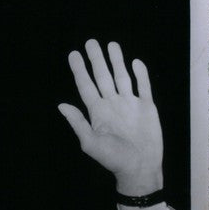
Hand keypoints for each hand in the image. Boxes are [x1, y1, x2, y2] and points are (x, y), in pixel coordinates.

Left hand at [58, 40, 163, 195]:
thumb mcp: (90, 142)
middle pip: (103, 76)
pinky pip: (143, 87)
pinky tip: (135, 62)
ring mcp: (130, 104)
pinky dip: (141, 74)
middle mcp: (112, 104)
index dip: (79, 70)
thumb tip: (61, 105)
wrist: (140, 167)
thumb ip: (78, 122)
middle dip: (96, 59)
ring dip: (116, 61)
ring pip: (122, 77)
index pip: (86, 86)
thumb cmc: (113, 159)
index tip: (73, 54)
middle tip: (90, 42)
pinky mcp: (147, 108)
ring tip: (111, 44)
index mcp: (97, 112)